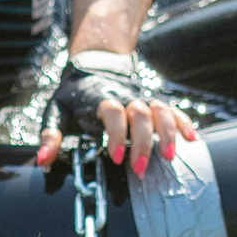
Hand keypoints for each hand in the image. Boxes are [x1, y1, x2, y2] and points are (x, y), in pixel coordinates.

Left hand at [36, 61, 197, 175]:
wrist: (93, 67)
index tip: (115, 157)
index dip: (115, 134)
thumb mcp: (55, 113)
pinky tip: (192, 140)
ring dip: (168, 133)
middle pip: (140, 114)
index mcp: (100, 99)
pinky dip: (183, 123)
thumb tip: (43, 162)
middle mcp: (124, 97)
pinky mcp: (153, 102)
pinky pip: (173, 110)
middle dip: (142, 142)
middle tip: (139, 169)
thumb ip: (49, 137)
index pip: (112, 112)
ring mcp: (141, 98)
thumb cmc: (72, 97)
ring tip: (170, 157)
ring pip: (161, 110)